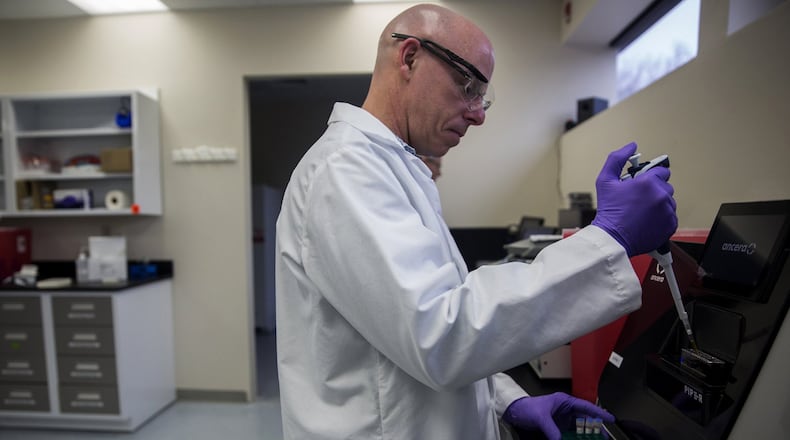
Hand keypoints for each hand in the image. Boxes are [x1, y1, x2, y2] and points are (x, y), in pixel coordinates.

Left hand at [503, 392, 613, 439]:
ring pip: (579, 429)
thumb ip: (551, 429)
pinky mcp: (557, 428)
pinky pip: (570, 435)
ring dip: (586, 435)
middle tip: (604, 436)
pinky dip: (575, 438)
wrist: (513, 412)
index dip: (599, 413)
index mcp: (564, 402)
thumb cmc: (525, 407)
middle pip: (585, 420)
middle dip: (595, 428)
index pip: (586, 407)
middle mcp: (565, 411)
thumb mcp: (540, 417)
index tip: (610, 419)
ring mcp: (562, 420)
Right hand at [591, 142, 676, 256]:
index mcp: (648, 182)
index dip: (650, 177)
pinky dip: (662, 218)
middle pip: (666, 187)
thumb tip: (631, 146)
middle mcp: (661, 195)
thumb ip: (617, 158)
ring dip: (659, 204)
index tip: (642, 185)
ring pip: (669, 202)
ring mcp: (668, 211)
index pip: (661, 171)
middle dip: (654, 191)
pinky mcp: (671, 224)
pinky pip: (671, 216)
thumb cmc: (609, 211)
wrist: (612, 238)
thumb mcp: (605, 180)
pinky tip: (647, 221)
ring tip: (642, 212)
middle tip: (639, 200)